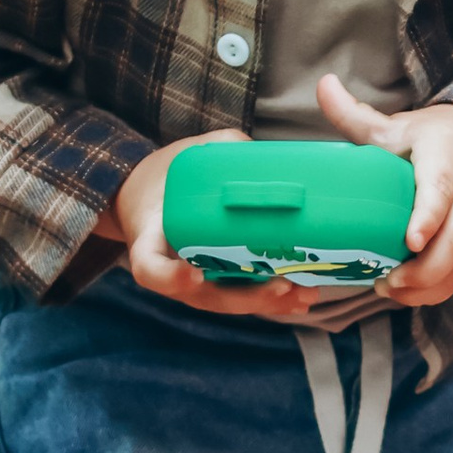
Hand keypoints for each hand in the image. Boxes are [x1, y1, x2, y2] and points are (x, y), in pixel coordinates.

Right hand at [117, 130, 327, 322]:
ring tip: (304, 294)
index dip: (169, 277)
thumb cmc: (165, 178)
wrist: (148, 199)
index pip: (149, 267)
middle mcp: (171, 270)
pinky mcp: (213, 283)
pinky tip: (301, 298)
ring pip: (229, 302)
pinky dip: (271, 301)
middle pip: (205, 296)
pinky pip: (241, 297)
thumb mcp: (183, 157)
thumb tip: (259, 151)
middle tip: (282, 285)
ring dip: (268, 303)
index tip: (194, 273)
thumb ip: (219, 150)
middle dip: (247, 297)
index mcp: (149, 238)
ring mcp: (192, 283)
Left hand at [312, 75, 452, 304]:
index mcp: (446, 155)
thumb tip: (322, 85)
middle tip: (388, 282)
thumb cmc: (434, 138)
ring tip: (392, 290)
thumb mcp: (398, 125)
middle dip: (427, 268)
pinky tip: (408, 293)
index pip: (442, 188)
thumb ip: (357, 114)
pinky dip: (439, 289)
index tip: (409, 242)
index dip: (428, 216)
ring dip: (431, 284)